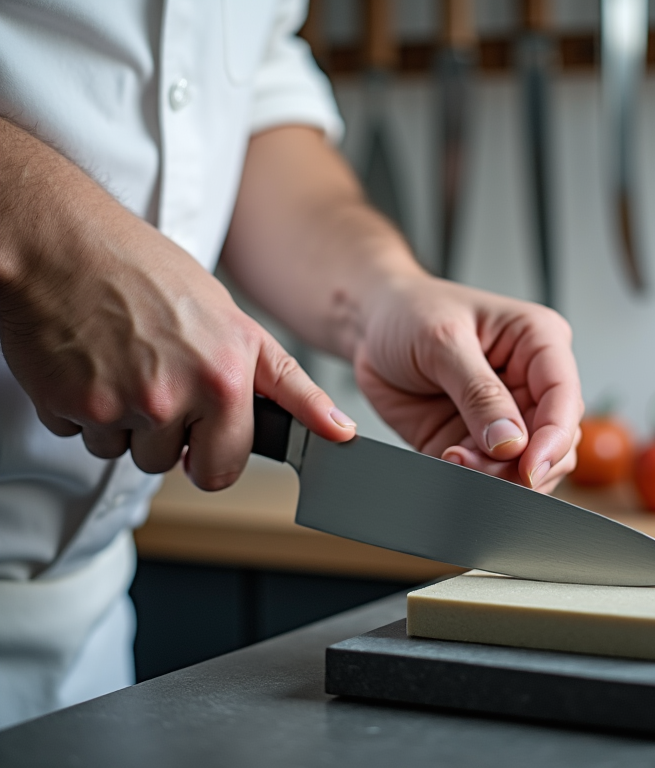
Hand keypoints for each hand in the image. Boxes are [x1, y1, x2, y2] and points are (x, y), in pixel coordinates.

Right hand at [0, 119, 353, 489]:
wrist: (62, 240)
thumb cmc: (144, 270)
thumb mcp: (236, 321)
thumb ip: (283, 383)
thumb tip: (337, 428)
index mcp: (227, 375)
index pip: (228, 466)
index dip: (217, 461)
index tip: (214, 457)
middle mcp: (177, 394)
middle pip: (171, 464)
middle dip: (167, 439)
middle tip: (157, 384)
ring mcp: (123, 404)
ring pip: (126, 452)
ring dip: (123, 422)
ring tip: (121, 362)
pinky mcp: (73, 407)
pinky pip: (83, 436)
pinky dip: (82, 410)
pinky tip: (91, 364)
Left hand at [353, 276, 583, 492]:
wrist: (372, 327)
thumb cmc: (411, 313)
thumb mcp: (443, 341)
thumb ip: (479, 392)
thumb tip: (511, 442)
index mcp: (539, 341)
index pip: (565, 395)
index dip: (555, 436)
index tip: (530, 465)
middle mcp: (531, 381)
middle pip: (557, 440)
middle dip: (523, 463)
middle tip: (477, 462)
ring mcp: (509, 416)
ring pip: (530, 465)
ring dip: (497, 475)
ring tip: (455, 456)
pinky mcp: (481, 443)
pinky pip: (494, 475)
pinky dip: (476, 478)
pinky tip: (449, 458)